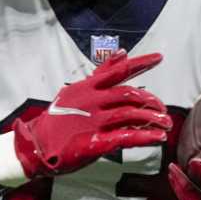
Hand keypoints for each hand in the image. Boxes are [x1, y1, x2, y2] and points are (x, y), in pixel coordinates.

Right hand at [9, 52, 171, 179]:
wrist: (35, 146)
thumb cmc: (57, 120)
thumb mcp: (75, 91)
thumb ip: (100, 73)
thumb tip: (122, 52)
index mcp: (87, 88)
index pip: (117, 70)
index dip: (141, 63)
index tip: (160, 58)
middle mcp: (92, 102)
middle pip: (129, 94)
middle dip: (151, 100)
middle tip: (162, 109)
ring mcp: (93, 122)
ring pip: (131, 115)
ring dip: (152, 119)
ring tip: (166, 124)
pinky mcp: (94, 143)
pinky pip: (126, 137)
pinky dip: (145, 137)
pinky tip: (158, 138)